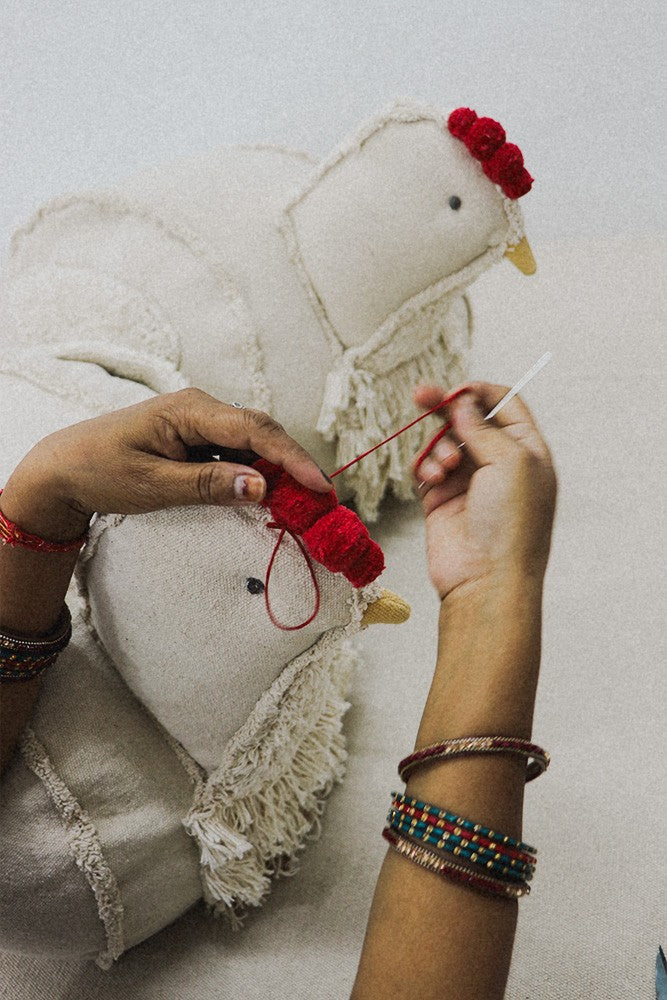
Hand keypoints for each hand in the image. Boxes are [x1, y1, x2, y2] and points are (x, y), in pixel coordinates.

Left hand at [5, 388, 332, 540]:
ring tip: (307, 503)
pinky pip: (239, 454)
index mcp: (190, 410)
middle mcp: (201, 409)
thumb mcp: (152, 485)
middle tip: (325, 502)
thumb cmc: (100, 471)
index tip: (320, 487)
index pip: (254, 430)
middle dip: (296, 466)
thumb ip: (207, 484)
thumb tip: (262, 487)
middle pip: (262, 433)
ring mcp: (201, 424)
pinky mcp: (198, 441)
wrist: (64, 467)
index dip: (292, 458)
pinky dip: (259, 475)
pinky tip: (272, 497)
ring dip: (281, 472)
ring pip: (255, 444)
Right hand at [412, 382, 556, 599]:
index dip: (480, 393)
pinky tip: (433, 480)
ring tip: (445, 468)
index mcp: (527, 451)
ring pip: (444, 442)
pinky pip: (426, 468)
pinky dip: (426, 467)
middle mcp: (499, 464)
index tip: (457, 390)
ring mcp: (469, 482)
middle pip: (468, 420)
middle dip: (445, 408)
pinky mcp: (441, 500)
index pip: (504, 405)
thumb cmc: (512, 524)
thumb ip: (484, 426)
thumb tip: (463, 404)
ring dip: (439, 447)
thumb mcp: (511, 461)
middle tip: (420, 395)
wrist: (486, 580)